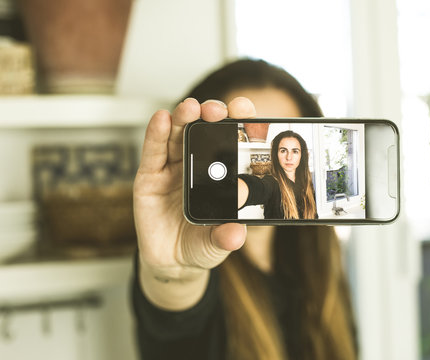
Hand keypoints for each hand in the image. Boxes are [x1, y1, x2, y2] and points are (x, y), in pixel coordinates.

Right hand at [133, 97, 255, 308]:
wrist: (172, 262)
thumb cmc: (201, 244)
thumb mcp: (217, 244)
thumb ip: (225, 238)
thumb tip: (236, 234)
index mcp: (222, 175)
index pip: (232, 143)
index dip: (238, 124)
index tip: (244, 112)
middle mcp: (199, 166)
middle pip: (205, 132)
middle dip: (211, 115)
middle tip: (217, 111)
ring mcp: (173, 169)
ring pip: (178, 135)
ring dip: (184, 118)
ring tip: (191, 108)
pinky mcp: (149, 177)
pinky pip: (153, 152)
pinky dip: (156, 133)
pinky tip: (162, 119)